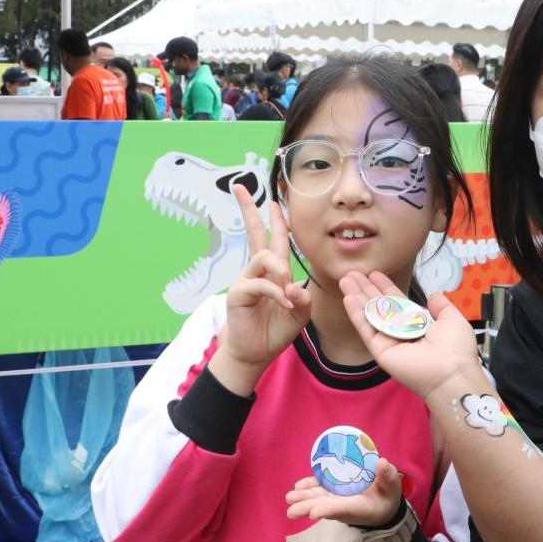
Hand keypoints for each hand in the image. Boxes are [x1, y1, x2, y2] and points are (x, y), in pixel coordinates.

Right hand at [211, 185, 310, 394]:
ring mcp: (246, 279)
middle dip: (248, 209)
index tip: (271, 200)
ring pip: (265, 258)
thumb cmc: (275, 330)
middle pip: (254, 233)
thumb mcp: (300, 312)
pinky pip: (261, 283)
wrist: (255, 353)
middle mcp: (257, 270)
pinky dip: (277, 293)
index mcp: (273, 271)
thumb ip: (303, 296)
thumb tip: (293, 284)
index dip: (274, 220)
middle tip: (240, 187)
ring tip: (288, 292)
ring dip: (281, 271)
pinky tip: (285, 305)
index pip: (274, 239)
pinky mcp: (238, 292)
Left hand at [285, 458, 402, 527]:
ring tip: (289, 498)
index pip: (342, 510)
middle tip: (291, 510)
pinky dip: (309, 488)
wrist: (382, 506)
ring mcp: (336, 500)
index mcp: (359, 508)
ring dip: (303, 499)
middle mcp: (344, 507)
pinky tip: (299, 485)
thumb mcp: (392, 488)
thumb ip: (388, 476)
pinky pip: (319, 491)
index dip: (328, 510)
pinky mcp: (333, 493)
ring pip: (317, 500)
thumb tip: (381, 462)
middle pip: (323, 508)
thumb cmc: (387, 497)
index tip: (315, 513)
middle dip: (307, 508)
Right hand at [340, 271, 481, 403]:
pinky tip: (348, 297)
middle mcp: (401, 331)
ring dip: (356, 296)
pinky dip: (356, 313)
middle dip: (366, 289)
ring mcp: (389, 341)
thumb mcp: (452, 319)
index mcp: (417, 324)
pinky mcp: (380, 350)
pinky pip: (367, 329)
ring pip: (369, 315)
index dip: (385, 287)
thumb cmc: (456, 347)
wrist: (451, 372)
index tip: (373, 274)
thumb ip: (441, 306)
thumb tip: (434, 295)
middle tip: (351, 272)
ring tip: (344, 279)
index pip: (397, 302)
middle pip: (379, 306)